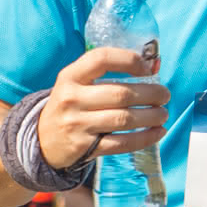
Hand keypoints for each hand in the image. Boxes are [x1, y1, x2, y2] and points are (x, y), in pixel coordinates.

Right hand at [38, 47, 169, 168]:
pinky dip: (145, 138)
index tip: (148, 68)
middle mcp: (71, 98)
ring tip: (163, 113)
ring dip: (151, 116)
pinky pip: (121, 143)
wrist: (42, 140)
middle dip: (151, 94)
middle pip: (120, 94)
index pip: (102, 59)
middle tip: (165, 95)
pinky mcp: (84, 147)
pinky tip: (158, 132)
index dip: (129, 60)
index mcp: (70, 76)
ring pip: (124, 119)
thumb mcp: (77, 83)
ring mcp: (77, 124)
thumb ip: (108, 73)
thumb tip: (154, 63)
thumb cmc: (71, 105)